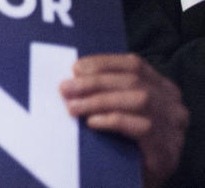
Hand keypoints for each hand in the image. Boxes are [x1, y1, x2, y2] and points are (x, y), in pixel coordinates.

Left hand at [61, 53, 187, 186]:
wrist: (133, 181)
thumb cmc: (124, 141)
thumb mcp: (118, 109)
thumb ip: (108, 90)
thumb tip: (74, 75)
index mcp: (163, 88)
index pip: (134, 64)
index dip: (103, 63)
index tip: (75, 68)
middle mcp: (173, 105)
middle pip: (133, 82)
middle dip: (94, 83)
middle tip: (65, 88)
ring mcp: (174, 128)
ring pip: (138, 101)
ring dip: (99, 101)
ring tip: (72, 107)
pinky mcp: (167, 150)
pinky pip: (142, 127)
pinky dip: (113, 120)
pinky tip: (92, 123)